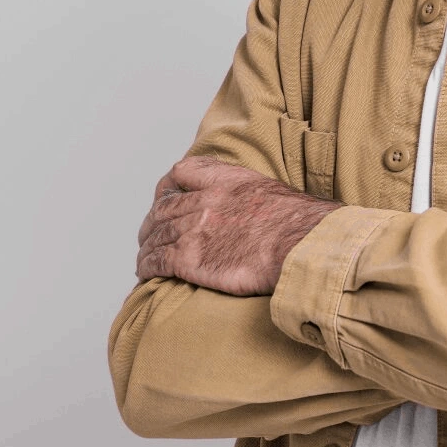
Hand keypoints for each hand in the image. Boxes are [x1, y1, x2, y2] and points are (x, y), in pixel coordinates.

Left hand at [135, 155, 338, 294]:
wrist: (301, 245)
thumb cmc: (299, 227)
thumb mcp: (273, 195)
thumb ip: (251, 199)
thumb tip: (255, 214)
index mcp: (226, 181)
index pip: (182, 172)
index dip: (168, 187)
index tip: (164, 198)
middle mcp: (206, 202)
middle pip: (164, 209)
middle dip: (152, 223)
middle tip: (149, 235)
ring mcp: (195, 229)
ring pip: (157, 235)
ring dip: (147, 247)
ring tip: (145, 257)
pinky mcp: (190, 259)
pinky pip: (157, 261)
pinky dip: (147, 266)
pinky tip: (145, 273)